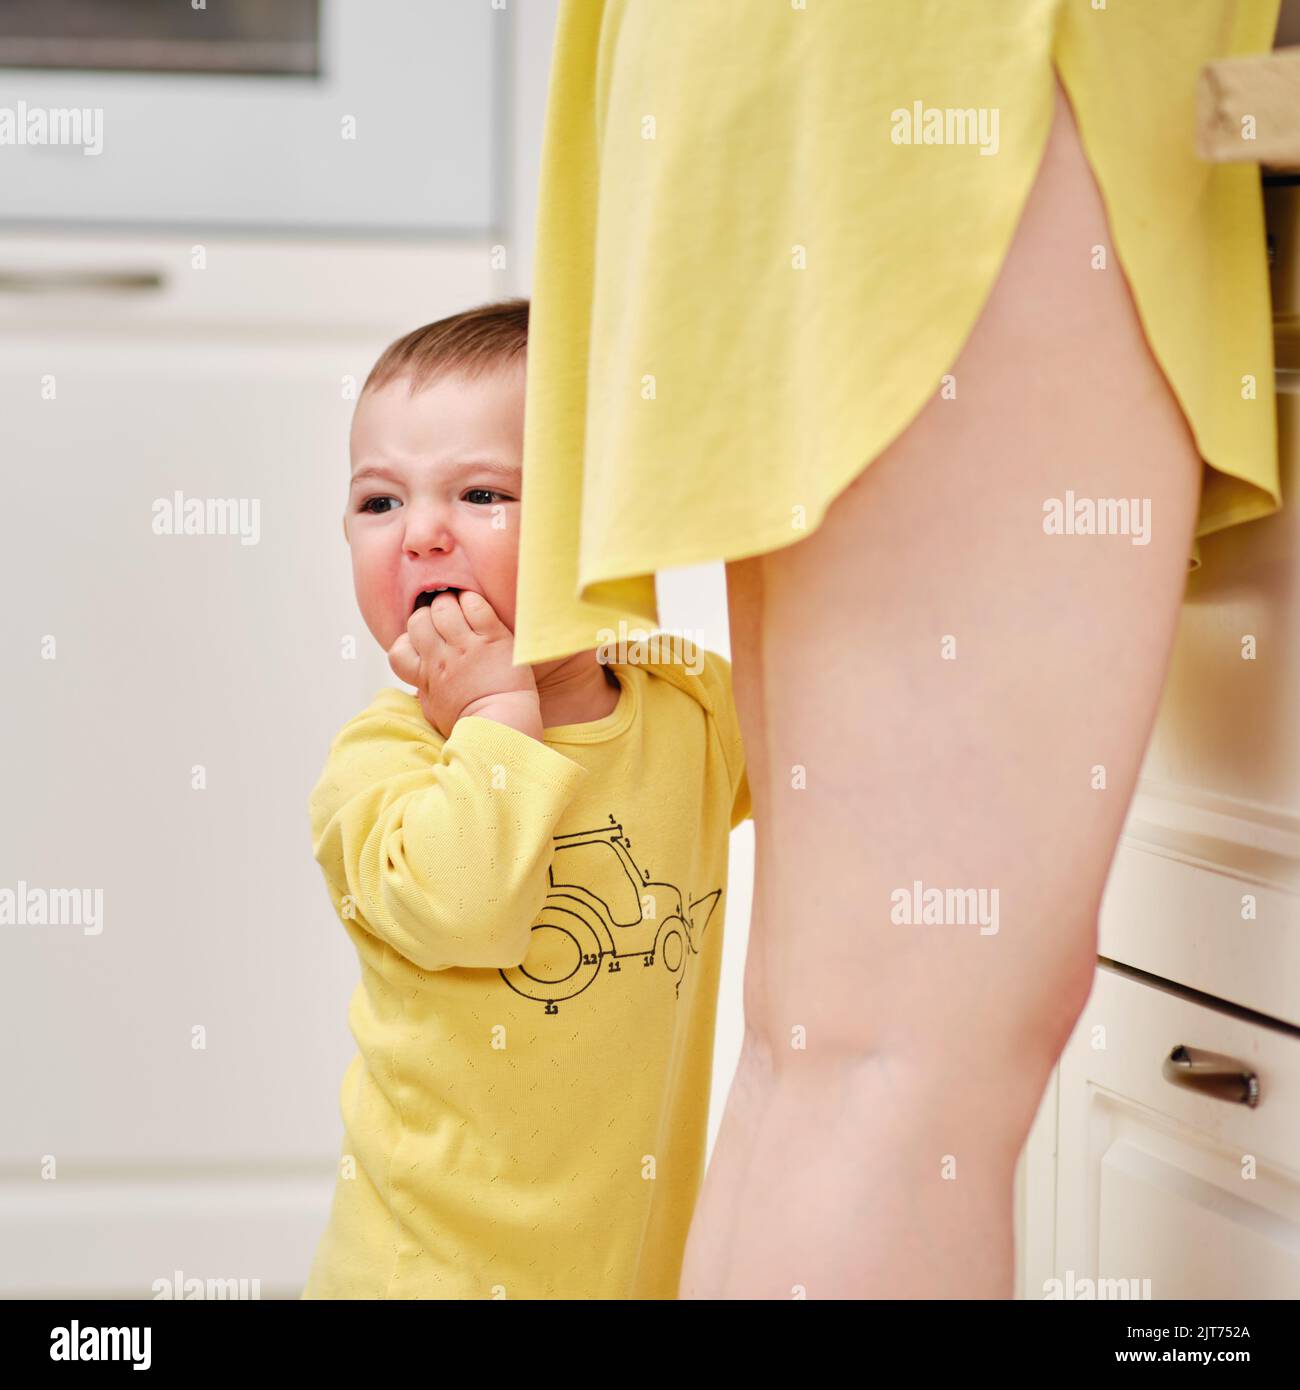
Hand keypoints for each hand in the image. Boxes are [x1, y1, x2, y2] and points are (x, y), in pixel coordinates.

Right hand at [387, 590, 540, 740]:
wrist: (505, 726)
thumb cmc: (472, 724)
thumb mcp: (436, 713)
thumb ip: (425, 692)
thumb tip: (418, 684)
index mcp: (425, 677)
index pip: (398, 649)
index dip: (409, 642)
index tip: (425, 645)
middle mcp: (441, 658)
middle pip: (419, 620)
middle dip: (429, 615)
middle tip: (445, 622)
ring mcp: (466, 647)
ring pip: (444, 606)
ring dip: (451, 603)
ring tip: (462, 610)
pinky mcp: (493, 638)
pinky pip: (475, 606)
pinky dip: (473, 601)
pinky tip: (478, 609)